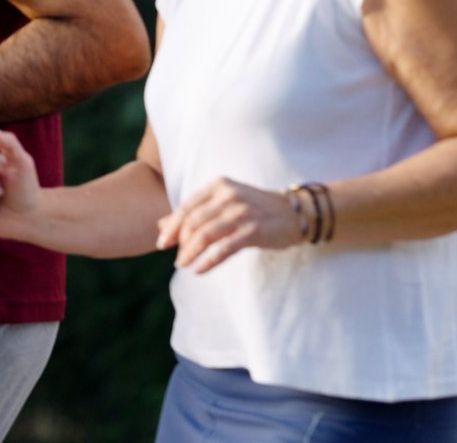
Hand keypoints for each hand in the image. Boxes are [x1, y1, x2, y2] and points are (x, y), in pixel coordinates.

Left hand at [156, 177, 304, 272]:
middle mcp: (228, 195)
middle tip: (176, 258)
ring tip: (183, 265)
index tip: (162, 243)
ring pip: (206, 235)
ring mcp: (241, 212)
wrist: (296, 212)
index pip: (187, 207)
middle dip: (180, 242)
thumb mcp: (223, 204)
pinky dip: (208, 261)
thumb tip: (161, 226)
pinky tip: (199, 270)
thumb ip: (195, 212)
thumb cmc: (255, 208)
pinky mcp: (254, 230)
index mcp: (218, 186)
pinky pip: (224, 248)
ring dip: (191, 253)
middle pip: (193, 222)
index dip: (172, 227)